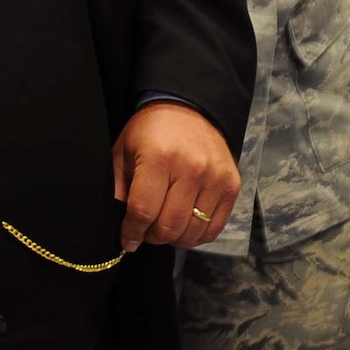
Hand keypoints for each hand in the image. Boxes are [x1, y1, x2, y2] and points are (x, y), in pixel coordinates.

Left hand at [112, 103, 239, 253]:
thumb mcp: (124, 151)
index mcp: (159, 158)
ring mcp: (215, 178)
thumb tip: (117, 221)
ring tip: (163, 226)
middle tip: (145, 231)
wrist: (188, 108)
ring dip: (174, 238)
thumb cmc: (150, 131)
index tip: (127, 240)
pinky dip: (196, 235)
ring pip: (192, 232)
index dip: (132, 232)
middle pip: (169, 227)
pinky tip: (184, 224)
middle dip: (151, 237)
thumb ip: (119, 186)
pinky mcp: (231, 185)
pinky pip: (213, 228)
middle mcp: (191, 168)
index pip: (143, 211)